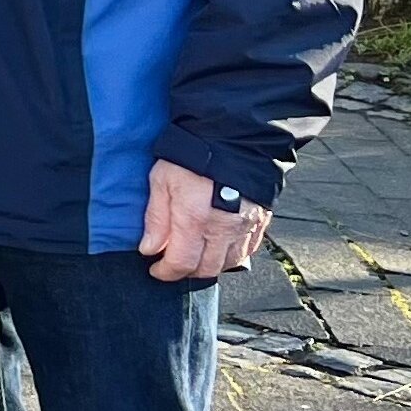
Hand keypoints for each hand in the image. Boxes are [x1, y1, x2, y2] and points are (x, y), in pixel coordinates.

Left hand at [138, 158, 269, 281]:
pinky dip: (232, 255)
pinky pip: (248, 251)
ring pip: (228, 264)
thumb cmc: (194, 157)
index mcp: (195, 220)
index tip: (156, 269)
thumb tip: (149, 249)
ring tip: (195, 253)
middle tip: (173, 261)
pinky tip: (219, 247)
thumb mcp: (162, 181)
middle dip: (186, 271)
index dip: (165, 272)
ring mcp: (245, 227)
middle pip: (205, 270)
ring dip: (209, 265)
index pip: (181, 264)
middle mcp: (223, 230)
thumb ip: (156, 218)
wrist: (233, 137)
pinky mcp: (261, 221)